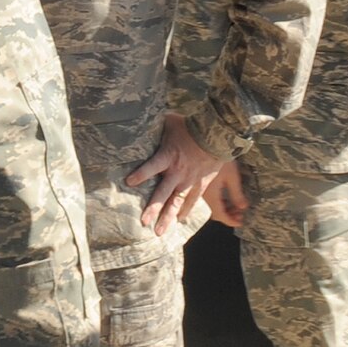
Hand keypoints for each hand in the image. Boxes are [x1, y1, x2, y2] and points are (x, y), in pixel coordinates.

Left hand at [124, 113, 223, 234]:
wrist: (218, 133)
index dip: (141, 174)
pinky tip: (180, 220)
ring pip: (177, 202)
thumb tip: (142, 114)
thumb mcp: (171, 121)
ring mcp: (190, 180)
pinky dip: (186, 210)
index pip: (152, 166)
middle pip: (163, 193)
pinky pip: (192, 200)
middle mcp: (178, 171)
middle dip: (153, 208)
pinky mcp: (201, 183)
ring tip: (159, 232)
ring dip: (168, 217)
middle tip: (143, 222)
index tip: (129, 181)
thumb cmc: (193, 125)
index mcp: (169, 155)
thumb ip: (157, 123)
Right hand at [204, 159, 248, 226]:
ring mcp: (201, 189)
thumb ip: (237, 194)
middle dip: (229, 215)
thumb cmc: (221, 158)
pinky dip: (220, 201)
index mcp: (212, 195)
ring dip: (225, 208)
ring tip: (236, 206)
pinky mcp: (200, 183)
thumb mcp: (233, 177)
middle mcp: (204, 195)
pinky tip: (227, 197)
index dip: (231, 221)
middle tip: (240, 214)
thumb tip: (243, 207)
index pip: (220, 215)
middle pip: (215, 212)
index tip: (240, 222)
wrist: (208, 143)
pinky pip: (211, 198)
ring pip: (213, 205)